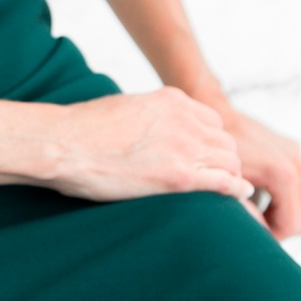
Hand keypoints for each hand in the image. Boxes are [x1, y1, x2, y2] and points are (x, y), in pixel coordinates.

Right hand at [46, 87, 254, 204]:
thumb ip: (150, 116)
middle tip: (216, 182)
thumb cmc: (83, 130)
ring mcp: (184, 145)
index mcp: (171, 100)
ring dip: (229, 177)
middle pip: (226, 142)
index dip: (212, 144)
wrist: (64, 142)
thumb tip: (151, 130)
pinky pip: (225, 182)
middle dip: (223, 162)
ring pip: (231, 161)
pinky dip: (235, 191)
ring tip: (223, 195)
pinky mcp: (179, 176)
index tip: (206, 160)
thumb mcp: (125, 107)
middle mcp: (183, 118)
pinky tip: (235, 200)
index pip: (213, 122)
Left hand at [206, 97, 300, 240]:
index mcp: (284, 174)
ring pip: (296, 203)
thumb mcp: (229, 187)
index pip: (292, 225)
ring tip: (251, 209)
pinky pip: (291, 186)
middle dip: (276, 226)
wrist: (213, 110)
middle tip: (252, 227)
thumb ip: (245, 214)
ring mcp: (295, 155)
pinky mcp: (290, 150)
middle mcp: (295, 163)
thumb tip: (254, 241)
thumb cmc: (215, 148)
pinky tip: (255, 193)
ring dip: (276, 212)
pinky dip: (277, 196)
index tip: (252, 237)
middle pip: (298, 217)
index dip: (272, 237)